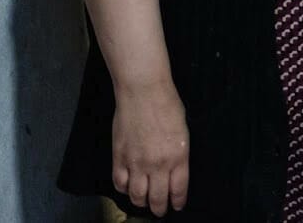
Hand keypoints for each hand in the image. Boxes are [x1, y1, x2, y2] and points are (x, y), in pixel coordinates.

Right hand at [111, 79, 189, 216]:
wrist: (143, 92)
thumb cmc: (167, 105)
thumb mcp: (183, 131)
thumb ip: (179, 154)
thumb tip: (176, 170)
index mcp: (178, 156)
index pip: (178, 190)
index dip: (178, 202)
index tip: (177, 206)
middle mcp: (157, 164)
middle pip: (157, 198)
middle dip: (159, 208)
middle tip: (160, 211)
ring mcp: (136, 162)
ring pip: (137, 195)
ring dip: (141, 202)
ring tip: (144, 203)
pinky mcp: (119, 157)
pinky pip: (119, 183)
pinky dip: (123, 190)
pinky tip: (128, 189)